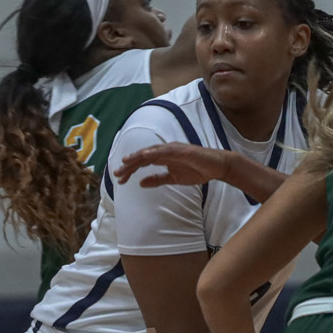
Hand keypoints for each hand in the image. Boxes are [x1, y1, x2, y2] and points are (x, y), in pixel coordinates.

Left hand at [114, 143, 234, 187]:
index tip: (120, 180)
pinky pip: (165, 150)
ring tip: (125, 162)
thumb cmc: (196, 170)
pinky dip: (154, 151)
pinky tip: (145, 155)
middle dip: (129, 165)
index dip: (130, 170)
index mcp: (162, 158)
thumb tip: (140, 183)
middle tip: (116, 174)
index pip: (142, 163)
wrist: (216, 167)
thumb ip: (157, 180)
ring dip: (137, 157)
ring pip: (150, 152)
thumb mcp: (173, 178)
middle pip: (142, 157)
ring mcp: (172, 149)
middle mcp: (165, 151)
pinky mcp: (181, 150)